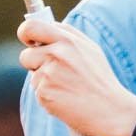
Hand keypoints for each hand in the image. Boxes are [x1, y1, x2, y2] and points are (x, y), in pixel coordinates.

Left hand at [19, 16, 135, 135]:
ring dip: (44, 82)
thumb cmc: (100, 80)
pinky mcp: (44, 93)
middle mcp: (56, 54)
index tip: (28, 40)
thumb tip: (48, 25)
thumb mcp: (90, 50)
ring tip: (67, 88)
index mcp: (67, 40)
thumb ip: (68, 36)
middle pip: (26, 55)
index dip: (25, 33)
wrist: (110, 110)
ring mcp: (49, 74)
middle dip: (32, 62)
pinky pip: (38, 92)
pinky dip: (48, 97)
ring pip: (33, 76)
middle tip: (46, 70)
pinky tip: (65, 99)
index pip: (31, 26)